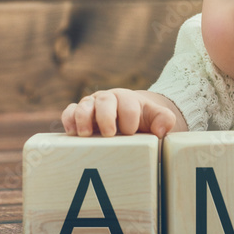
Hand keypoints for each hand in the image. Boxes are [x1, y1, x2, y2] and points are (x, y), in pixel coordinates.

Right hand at [60, 88, 179, 137]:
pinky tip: (71, 132)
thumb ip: (164, 120)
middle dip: (106, 117)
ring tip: (85, 134)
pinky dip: (68, 119)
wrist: (126, 119)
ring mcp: (91, 106)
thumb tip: (160, 130)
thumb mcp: (155, 119)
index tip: (130, 132)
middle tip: (109, 134)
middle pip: (104, 102)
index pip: (128, 105)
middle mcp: (107, 99)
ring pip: (84, 105)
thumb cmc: (140, 120)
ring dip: (83, 118)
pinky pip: (69, 112)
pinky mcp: (78, 114)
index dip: (129, 119)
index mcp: (127, 99)